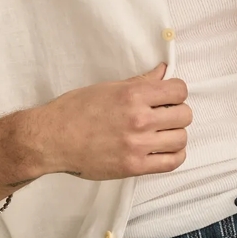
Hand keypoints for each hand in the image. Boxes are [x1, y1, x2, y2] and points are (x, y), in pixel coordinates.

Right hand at [42, 62, 191, 179]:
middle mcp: (139, 119)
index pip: (179, 90)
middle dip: (177, 113)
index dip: (176, 93)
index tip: (167, 98)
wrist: (52, 139)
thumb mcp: (108, 88)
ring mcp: (138, 145)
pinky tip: (165, 149)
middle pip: (185, 115)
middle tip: (163, 116)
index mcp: (133, 95)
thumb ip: (140, 82)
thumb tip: (164, 71)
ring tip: (162, 134)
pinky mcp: (134, 166)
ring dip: (175, 135)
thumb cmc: (75, 110)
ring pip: (181, 138)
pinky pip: (172, 162)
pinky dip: (175, 155)